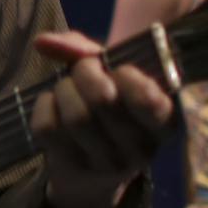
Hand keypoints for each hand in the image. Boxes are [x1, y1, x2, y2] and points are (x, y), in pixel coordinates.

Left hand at [30, 31, 175, 207]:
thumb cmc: (111, 107)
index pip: (146, 98)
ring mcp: (107, 163)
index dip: (126, 75)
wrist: (91, 166)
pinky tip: (54, 105)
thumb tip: (43, 41)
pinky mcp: (73, 166)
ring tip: (68, 88)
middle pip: (102, 100)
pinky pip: (47, 127)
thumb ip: (87, 50)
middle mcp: (141, 149)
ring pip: (75, 116)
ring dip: (64, 90)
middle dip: (85, 72)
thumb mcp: (114, 75)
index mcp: (165, 122)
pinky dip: (44, 105)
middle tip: (84, 70)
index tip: (120, 70)